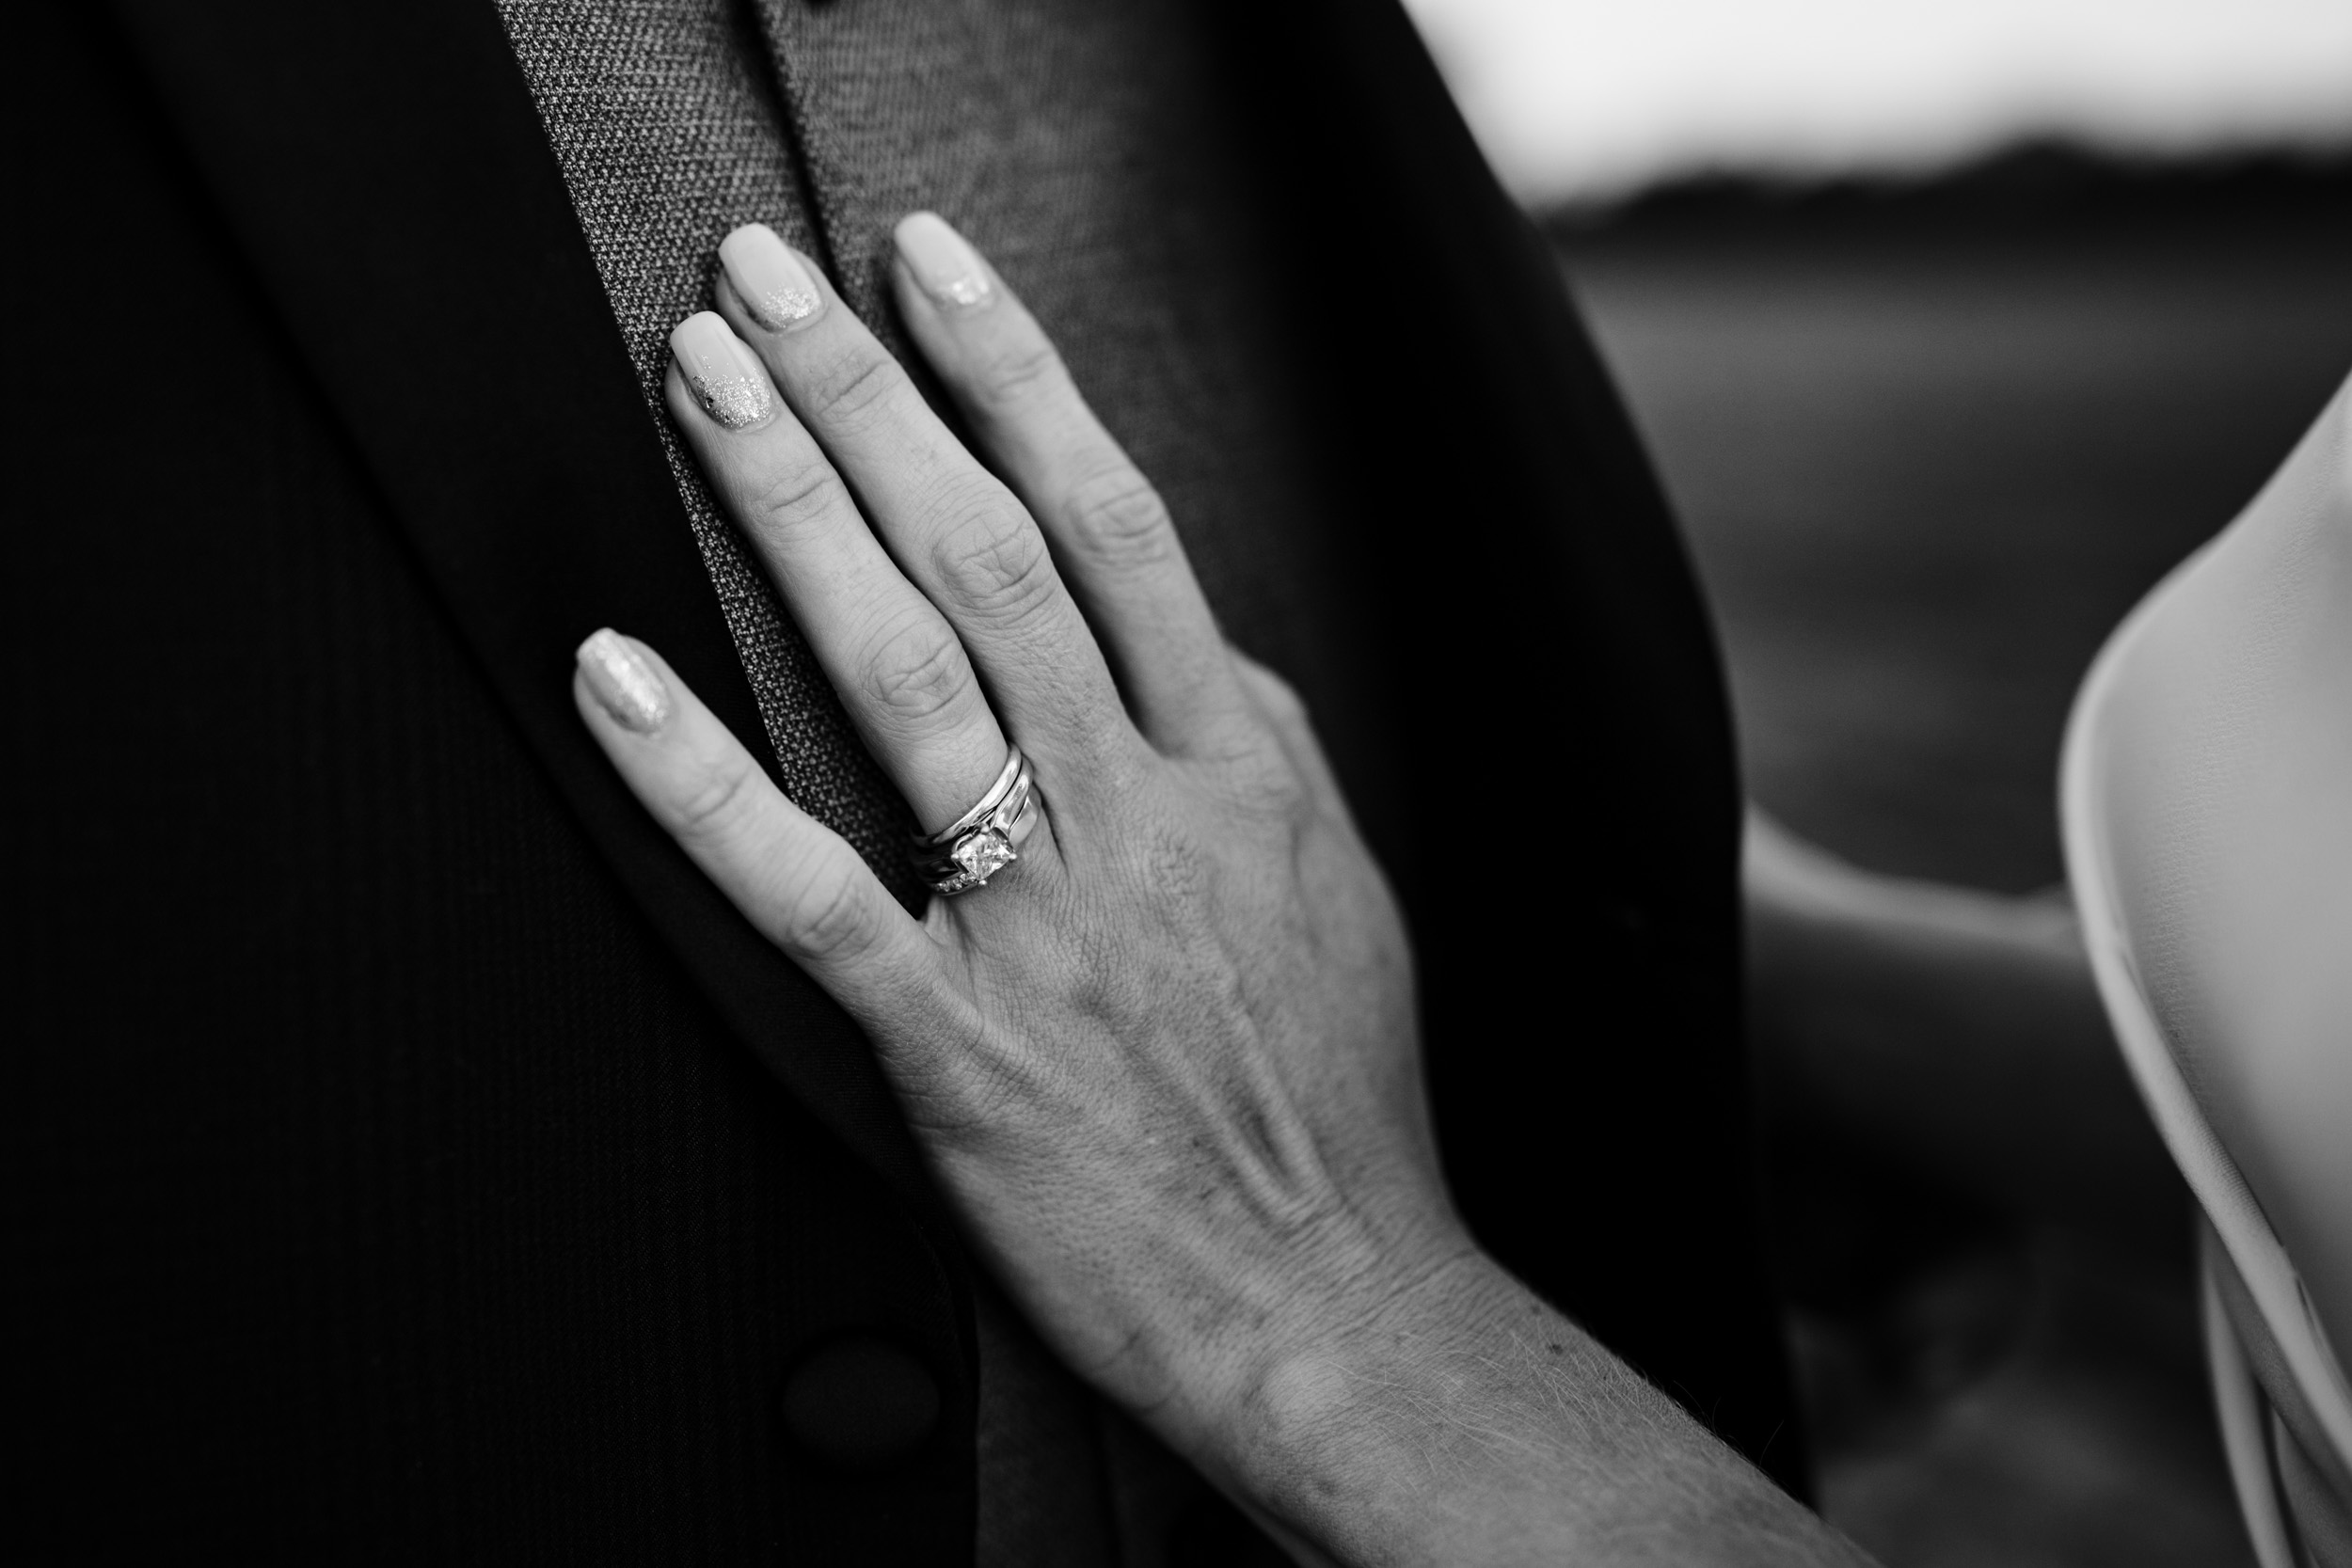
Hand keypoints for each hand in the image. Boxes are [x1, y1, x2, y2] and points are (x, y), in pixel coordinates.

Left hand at [574, 212, 1449, 1456]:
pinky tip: (616, 678)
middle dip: (873, 399)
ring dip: (798, 516)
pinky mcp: (960, 1046)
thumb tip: (1183, 637)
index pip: (1120, 527)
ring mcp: (1049, 926)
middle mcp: (1145, 817)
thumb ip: (1254, 748)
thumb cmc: (1335, 1103)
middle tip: (765, 280)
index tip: (931, 272)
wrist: (1337, 1303)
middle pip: (996, 559)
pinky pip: (812, 895)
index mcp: (1242, 768)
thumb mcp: (1335, 887)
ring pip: (911, 678)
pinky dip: (704, 783)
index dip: (1017, 380)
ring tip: (708, 390)